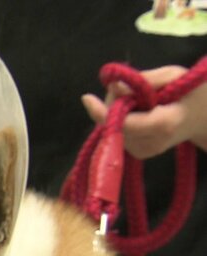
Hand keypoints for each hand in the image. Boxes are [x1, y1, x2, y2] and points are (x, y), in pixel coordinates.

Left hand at [81, 65, 206, 158]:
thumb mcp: (173, 75)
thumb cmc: (193, 92)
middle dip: (113, 103)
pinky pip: (118, 132)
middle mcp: (151, 143)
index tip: (87, 98)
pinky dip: (122, 119)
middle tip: (130, 87)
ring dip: (118, 110)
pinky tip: (140, 112)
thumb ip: (143, 81)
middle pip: (114, 125)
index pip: (124, 124)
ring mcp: (144, 151)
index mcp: (163, 124)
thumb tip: (111, 88)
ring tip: (142, 100)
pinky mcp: (139, 153)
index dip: (102, 111)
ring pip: (113, 129)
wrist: (205, 117)